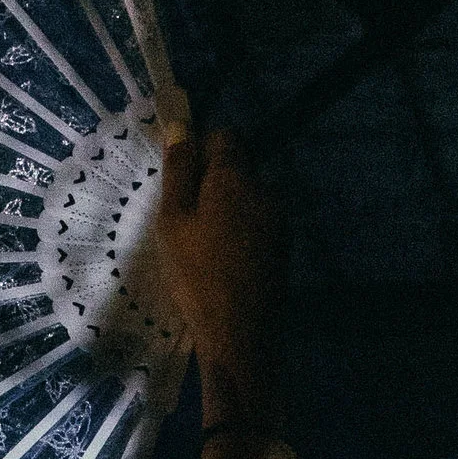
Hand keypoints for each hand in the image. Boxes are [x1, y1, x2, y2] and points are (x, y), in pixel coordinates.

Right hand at [157, 129, 284, 422]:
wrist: (241, 334)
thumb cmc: (197, 275)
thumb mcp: (173, 221)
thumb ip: (178, 170)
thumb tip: (181, 124)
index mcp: (235, 177)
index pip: (224, 136)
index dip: (201, 149)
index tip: (182, 180)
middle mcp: (265, 189)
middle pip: (239, 166)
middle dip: (214, 181)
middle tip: (187, 218)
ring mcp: (279, 219)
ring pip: (248, 196)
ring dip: (228, 207)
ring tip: (204, 244)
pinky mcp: (284, 245)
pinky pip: (258, 221)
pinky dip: (241, 230)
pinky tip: (224, 260)